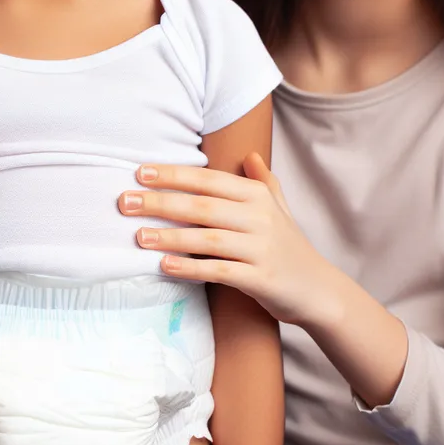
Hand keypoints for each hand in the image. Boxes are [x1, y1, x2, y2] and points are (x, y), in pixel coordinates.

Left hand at [118, 153, 337, 327]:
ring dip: (170, 236)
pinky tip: (164, 266)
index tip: (140, 172)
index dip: (175, 175)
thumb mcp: (280, 208)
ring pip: (207, 239)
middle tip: (125, 202)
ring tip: (138, 236)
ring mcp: (260, 249)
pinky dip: (190, 268)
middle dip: (161, 202)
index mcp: (258, 196)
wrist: (318, 290)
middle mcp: (260, 218)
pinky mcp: (260, 279)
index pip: (210, 179)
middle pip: (202, 206)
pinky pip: (219, 271)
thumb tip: (250, 154)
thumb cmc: (289, 246)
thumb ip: (263, 181)